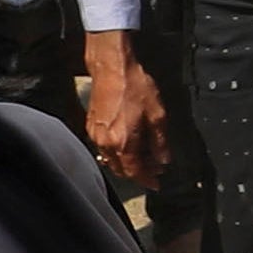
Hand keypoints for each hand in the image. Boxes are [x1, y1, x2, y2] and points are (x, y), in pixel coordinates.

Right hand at [82, 36, 169, 188]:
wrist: (112, 68)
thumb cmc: (135, 87)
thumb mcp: (157, 115)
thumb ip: (160, 142)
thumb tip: (163, 160)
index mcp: (123, 142)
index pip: (135, 171)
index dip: (147, 180)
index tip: (157, 184)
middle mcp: (105, 143)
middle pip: (121, 169)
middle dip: (138, 173)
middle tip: (153, 171)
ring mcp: (95, 135)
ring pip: (111, 160)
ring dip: (126, 163)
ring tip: (143, 160)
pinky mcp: (90, 126)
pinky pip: (103, 149)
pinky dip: (116, 153)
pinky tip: (126, 147)